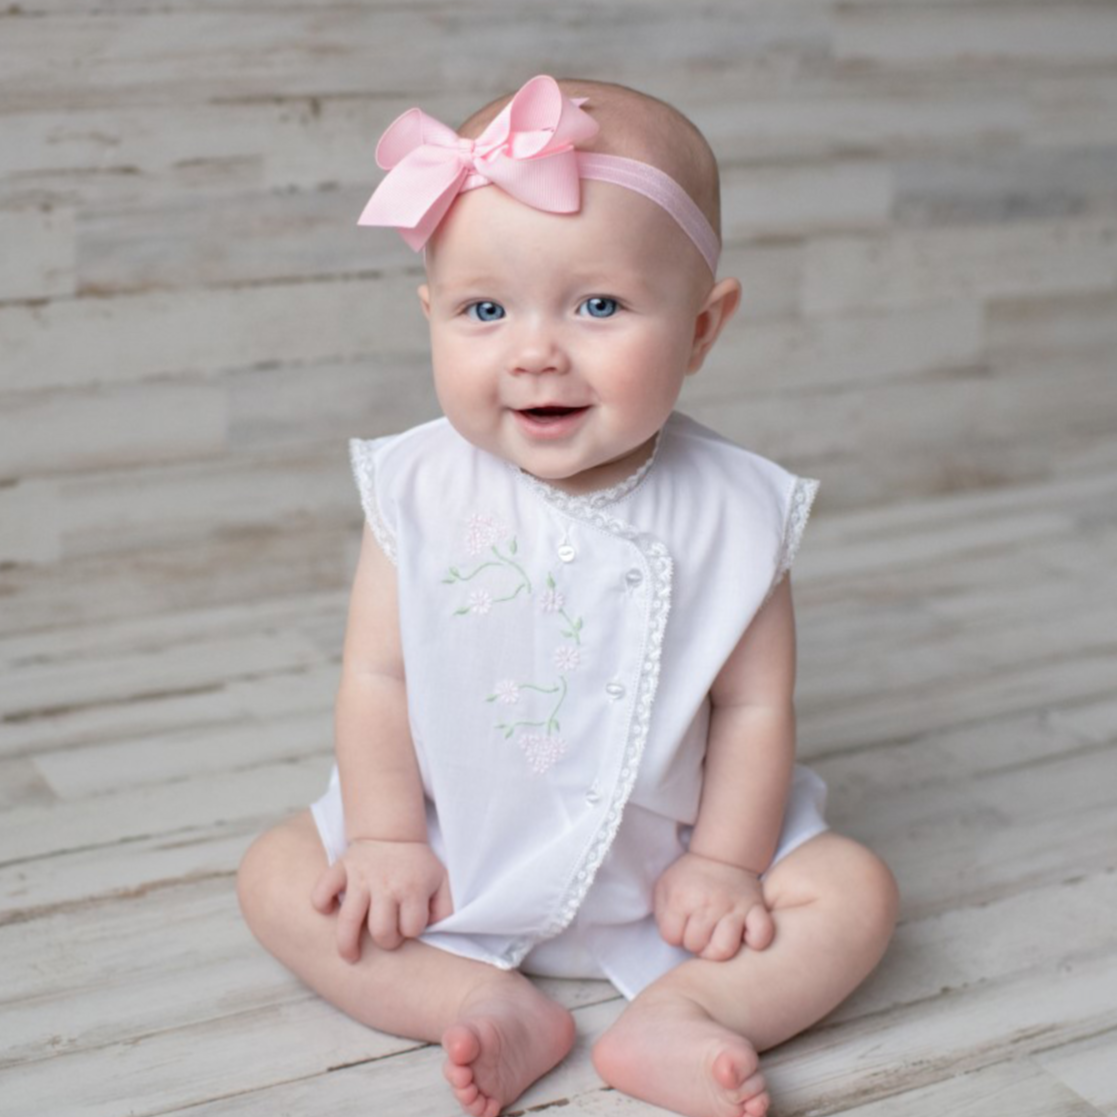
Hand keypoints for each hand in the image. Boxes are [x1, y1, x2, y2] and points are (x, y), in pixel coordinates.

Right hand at [311, 838, 452, 962]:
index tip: (409, 922)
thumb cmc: (417, 865)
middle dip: (386, 940)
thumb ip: (445, 909)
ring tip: (350, 956)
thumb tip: (431, 931)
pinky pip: (323, 889)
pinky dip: (322, 903)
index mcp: (412, 889)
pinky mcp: (341, 868)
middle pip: (381, 931)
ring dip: (347, 944)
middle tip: (386, 934)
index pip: (412, 929)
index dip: (411, 930)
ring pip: (349, 920)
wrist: (392, 833)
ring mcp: (361, 877)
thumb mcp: (442, 882)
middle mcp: (386, 885)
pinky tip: (329, 910)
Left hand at [653, 850, 774, 960]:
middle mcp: (708, 902)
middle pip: (696, 946)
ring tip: (716, 937)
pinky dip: (755, 941)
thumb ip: (661, 914)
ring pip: (724, 949)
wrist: (722, 856)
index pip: (671, 937)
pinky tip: (744, 935)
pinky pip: (761, 935)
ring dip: (717, 948)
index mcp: (682, 897)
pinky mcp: (755, 909)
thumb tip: (673, 938)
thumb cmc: (690, 878)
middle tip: (699, 929)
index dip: (674, 934)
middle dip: (694, 942)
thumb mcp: (664, 887)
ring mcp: (734, 906)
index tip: (681, 923)